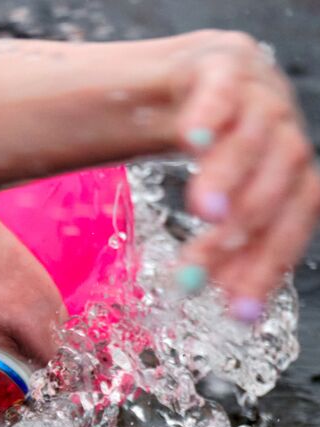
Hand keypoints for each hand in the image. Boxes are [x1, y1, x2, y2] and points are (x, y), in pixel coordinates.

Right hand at [171, 30, 319, 317]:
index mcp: (291, 168)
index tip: (237, 313)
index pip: (294, 221)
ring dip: (232, 177)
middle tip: (193, 275)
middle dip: (244, 231)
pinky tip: (194, 140)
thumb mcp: (214, 191)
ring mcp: (256, 92)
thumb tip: (216, 298)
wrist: (185, 71)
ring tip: (200, 215)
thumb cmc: (199, 146)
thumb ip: (221, 234)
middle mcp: (284, 130)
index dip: (270, 266)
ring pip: (257, 136)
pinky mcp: (219, 61)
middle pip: (282, 181)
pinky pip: (223, 86)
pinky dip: (214, 113)